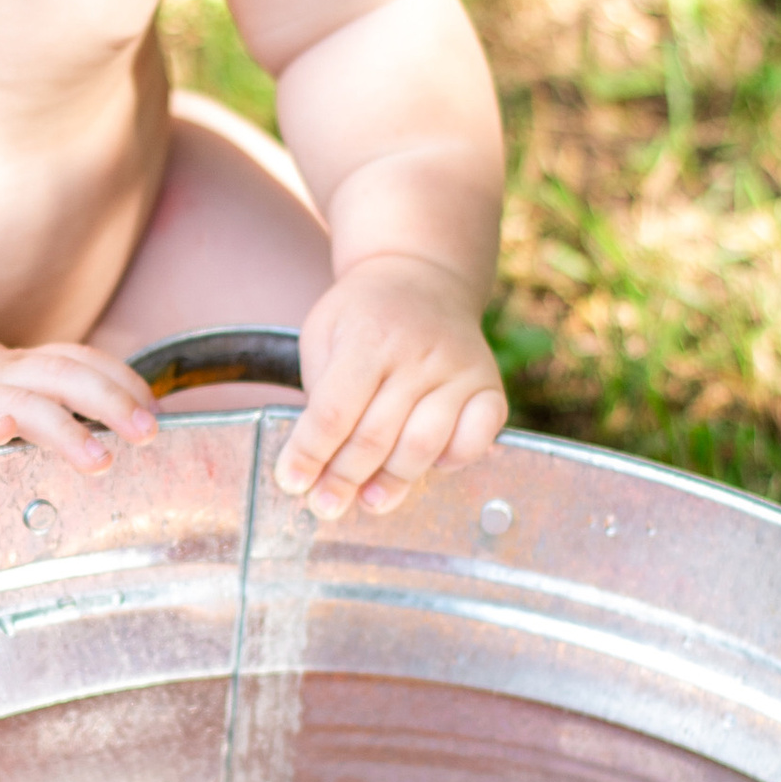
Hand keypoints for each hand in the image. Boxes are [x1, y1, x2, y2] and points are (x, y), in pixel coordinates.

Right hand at [0, 318, 159, 473]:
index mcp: (6, 366)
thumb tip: (82, 424)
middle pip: (64, 377)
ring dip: (65, 430)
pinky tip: (3, 432)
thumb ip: (20, 396)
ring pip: (22, 404)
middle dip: (113, 403)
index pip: (77, 360)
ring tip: (98, 459)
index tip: (154, 406)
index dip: (119, 378)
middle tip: (150, 435)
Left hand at [279, 254, 506, 519]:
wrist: (423, 277)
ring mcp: (459, 369)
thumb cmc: (364, 315)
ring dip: (392, 482)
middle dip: (343, 479)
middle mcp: (418, 352)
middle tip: (325, 504)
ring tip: (368, 501)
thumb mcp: (323, 333)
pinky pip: (475, 438)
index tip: (291, 483)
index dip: (310, 455)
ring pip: (423, 445)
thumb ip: (320, 390)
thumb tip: (314, 459)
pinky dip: (452, 461)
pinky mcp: (489, 384)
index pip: (334, 411)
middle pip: (376, 436)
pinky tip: (427, 466)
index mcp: (368, 336)